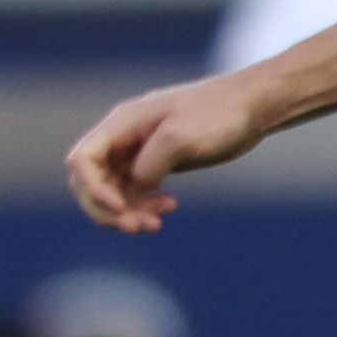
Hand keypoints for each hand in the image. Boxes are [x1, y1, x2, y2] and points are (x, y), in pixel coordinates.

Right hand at [66, 75, 273, 232]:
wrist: (253, 108)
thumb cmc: (218, 114)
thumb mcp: (181, 136)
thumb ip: (151, 163)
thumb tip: (137, 187)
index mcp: (121, 124)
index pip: (83, 160)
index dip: (91, 188)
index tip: (118, 207)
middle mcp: (124, 139)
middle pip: (92, 181)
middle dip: (107, 209)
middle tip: (136, 228)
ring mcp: (140, 152)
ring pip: (115, 191)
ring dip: (127, 212)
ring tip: (155, 226)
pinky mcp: (158, 163)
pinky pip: (136, 192)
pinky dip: (144, 205)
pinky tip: (169, 208)